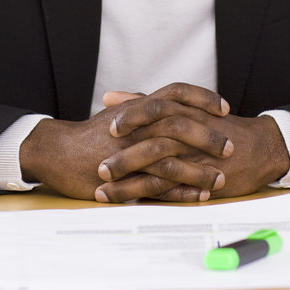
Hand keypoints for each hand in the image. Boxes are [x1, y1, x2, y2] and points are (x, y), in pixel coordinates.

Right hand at [18, 83, 232, 200]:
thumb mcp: (118, 113)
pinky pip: (159, 184)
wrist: (59, 152)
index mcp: (139, 107)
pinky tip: (198, 196)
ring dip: (200, 168)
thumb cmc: (89, 134)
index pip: (177, 93)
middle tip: (231, 146)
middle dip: (210, 136)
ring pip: (173, 157)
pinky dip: (182, 190)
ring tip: (220, 178)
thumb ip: (142, 106)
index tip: (225, 107)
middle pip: (181, 124)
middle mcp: (138, 124)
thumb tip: (164, 101)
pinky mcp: (125, 176)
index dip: (203, 98)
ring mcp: (131, 150)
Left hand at [95, 85, 289, 201]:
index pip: (152, 108)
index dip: (129, 117)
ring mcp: (195, 155)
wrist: (259, 147)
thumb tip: (110, 95)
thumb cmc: (216, 126)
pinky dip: (149, 195)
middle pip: (152, 137)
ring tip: (103, 188)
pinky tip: (129, 203)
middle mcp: (188, 130)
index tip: (106, 127)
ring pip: (158, 163)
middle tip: (99, 164)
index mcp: (182, 110)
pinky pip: (172, 187)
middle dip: (123, 152)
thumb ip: (145, 101)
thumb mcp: (183, 107)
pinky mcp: (201, 177)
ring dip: (129, 178)